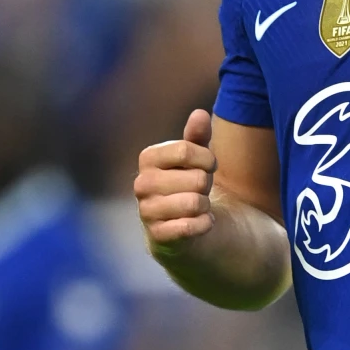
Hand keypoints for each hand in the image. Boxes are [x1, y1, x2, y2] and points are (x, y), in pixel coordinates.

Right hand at [135, 109, 216, 251]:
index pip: (185, 149)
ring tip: (197, 205)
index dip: (207, 159)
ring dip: (205, 205)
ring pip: (195, 203)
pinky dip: (204, 224)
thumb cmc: (188, 182)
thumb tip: (199, 113)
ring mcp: (147, 211)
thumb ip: (198, 136)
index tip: (208, 166)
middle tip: (199, 190)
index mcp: (148, 158)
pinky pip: (192, 226)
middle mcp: (141, 184)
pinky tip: (199, 222)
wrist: (181, 226)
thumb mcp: (195, 157)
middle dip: (206, 185)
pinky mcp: (158, 236)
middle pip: (196, 178)